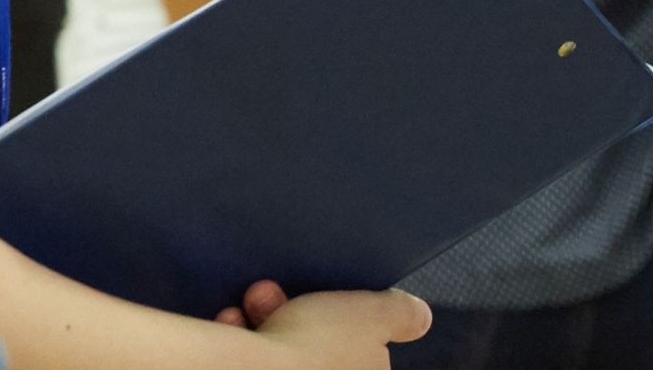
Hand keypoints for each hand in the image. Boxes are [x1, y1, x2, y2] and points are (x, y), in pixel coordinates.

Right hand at [218, 280, 431, 364]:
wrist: (245, 368)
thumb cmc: (316, 342)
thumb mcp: (376, 313)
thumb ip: (403, 316)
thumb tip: (420, 319)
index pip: (366, 356)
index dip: (351, 326)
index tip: (334, 301)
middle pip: (316, 348)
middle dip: (296, 310)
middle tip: (278, 290)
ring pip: (277, 349)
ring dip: (264, 315)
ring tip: (255, 297)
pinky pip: (249, 357)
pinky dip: (239, 334)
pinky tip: (232, 318)